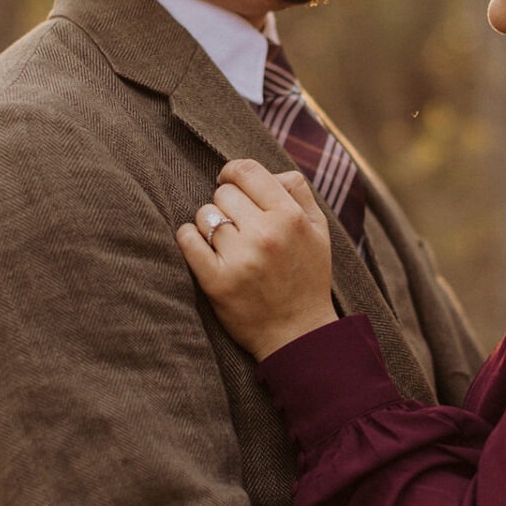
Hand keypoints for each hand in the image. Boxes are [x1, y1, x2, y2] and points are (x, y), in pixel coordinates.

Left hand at [177, 159, 337, 359]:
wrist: (298, 335)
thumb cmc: (306, 277)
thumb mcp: (318, 230)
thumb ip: (297, 191)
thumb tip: (266, 172)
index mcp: (291, 217)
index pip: (247, 170)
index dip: (233, 172)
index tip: (229, 182)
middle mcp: (266, 234)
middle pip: (223, 192)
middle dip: (227, 205)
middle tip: (238, 226)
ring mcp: (240, 259)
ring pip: (204, 215)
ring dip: (210, 225)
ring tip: (227, 244)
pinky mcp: (216, 281)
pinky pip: (186, 239)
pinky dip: (189, 239)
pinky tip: (202, 249)